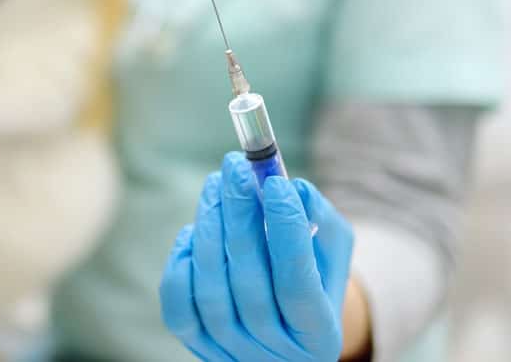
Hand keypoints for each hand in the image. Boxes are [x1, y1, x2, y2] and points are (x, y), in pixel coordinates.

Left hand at [159, 152, 354, 360]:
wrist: (285, 326)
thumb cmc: (312, 276)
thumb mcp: (330, 251)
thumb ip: (321, 221)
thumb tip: (293, 189)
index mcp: (319, 333)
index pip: (297, 283)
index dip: (286, 231)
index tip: (277, 182)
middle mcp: (277, 352)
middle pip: (249, 283)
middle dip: (239, 216)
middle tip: (234, 168)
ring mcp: (234, 352)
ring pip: (211, 290)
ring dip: (210, 228)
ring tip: (215, 185)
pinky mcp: (199, 346)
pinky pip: (179, 307)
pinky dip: (183, 264)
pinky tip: (195, 230)